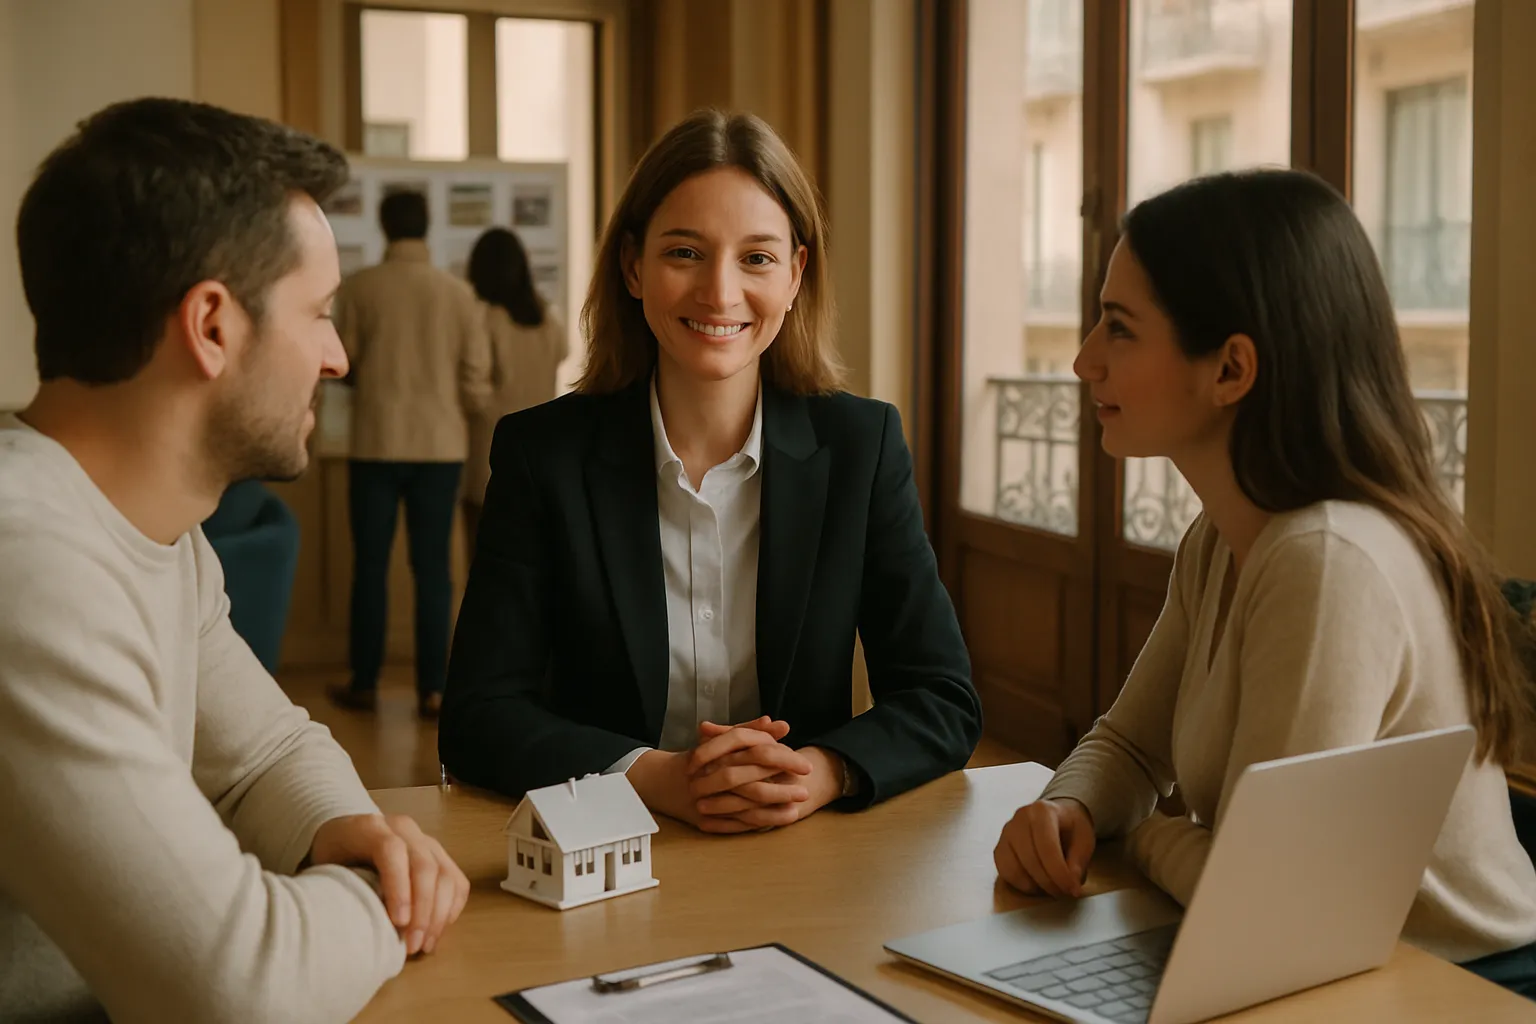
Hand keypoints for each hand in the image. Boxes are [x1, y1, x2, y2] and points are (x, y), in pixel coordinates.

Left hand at [308, 813, 470, 955]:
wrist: (345, 836)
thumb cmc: (333, 858)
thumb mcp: (325, 868)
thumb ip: (338, 887)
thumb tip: (352, 928)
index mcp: (371, 827)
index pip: (392, 851)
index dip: (399, 887)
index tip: (398, 923)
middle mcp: (404, 829)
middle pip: (424, 865)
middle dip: (423, 910)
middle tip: (412, 945)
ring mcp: (426, 841)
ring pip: (446, 874)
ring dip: (440, 915)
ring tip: (424, 946)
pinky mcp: (440, 856)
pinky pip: (457, 882)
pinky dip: (451, 909)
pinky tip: (437, 932)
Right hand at [627, 718, 837, 832]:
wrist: (662, 781)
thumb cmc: (700, 758)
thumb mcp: (724, 740)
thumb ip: (753, 731)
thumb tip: (781, 725)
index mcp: (719, 751)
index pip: (757, 752)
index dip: (784, 759)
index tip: (805, 764)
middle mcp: (711, 775)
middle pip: (753, 782)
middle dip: (782, 787)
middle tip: (806, 789)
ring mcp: (706, 799)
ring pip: (746, 806)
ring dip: (774, 809)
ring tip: (798, 808)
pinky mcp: (704, 819)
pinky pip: (736, 824)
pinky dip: (758, 823)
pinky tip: (778, 821)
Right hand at [994, 798, 1095, 898]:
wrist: (1056, 817)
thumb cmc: (1070, 827)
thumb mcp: (1084, 839)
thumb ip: (1078, 861)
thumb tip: (1070, 883)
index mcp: (1043, 811)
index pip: (1047, 847)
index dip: (1059, 873)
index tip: (1072, 889)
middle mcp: (1019, 818)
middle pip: (1030, 859)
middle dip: (1049, 883)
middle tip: (1064, 892)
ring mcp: (1006, 833)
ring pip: (1014, 868)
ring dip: (1035, 885)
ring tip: (1052, 888)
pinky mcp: (999, 848)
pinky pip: (1005, 872)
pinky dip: (1021, 884)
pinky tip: (1037, 884)